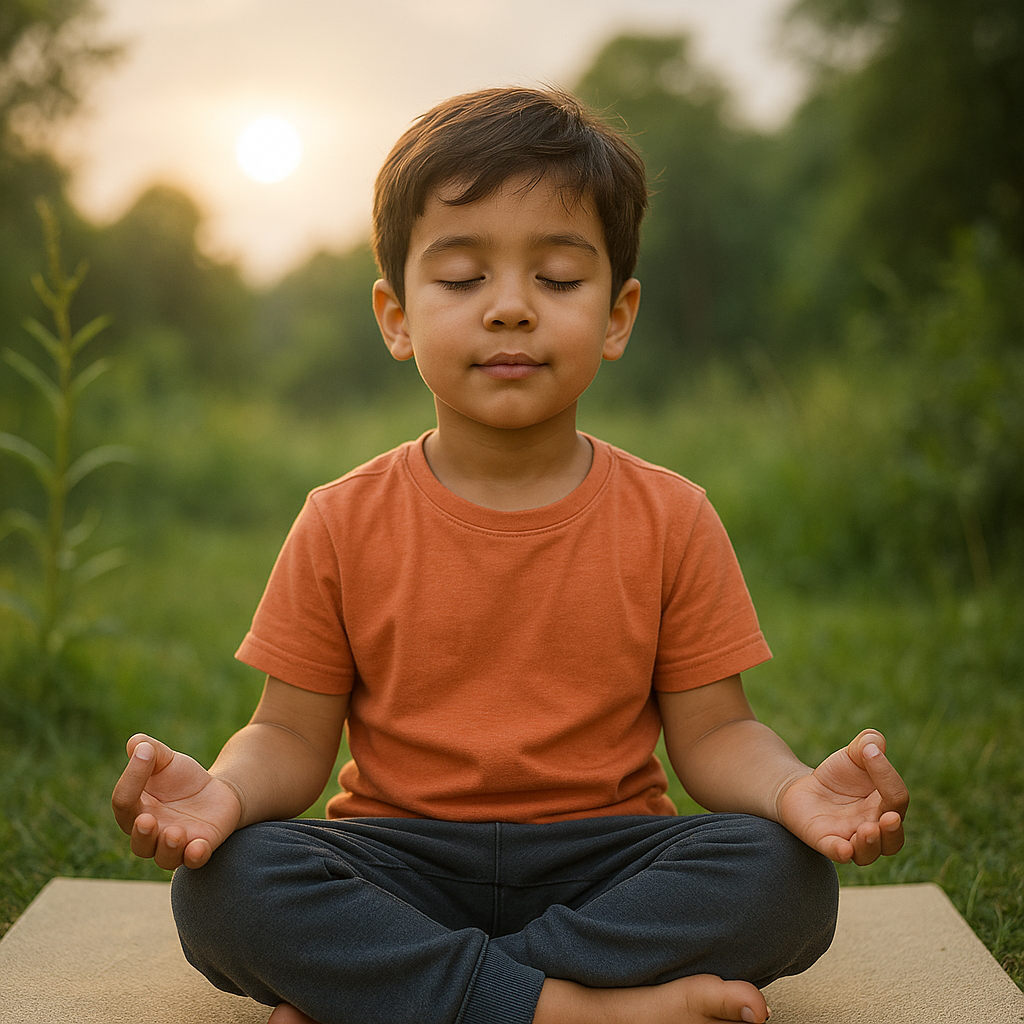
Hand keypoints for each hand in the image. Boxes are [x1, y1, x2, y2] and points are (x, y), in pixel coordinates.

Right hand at [111, 734, 242, 869]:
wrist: (217, 792)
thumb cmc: (183, 778)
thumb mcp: (168, 759)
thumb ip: (150, 750)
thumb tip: (136, 743)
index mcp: (136, 810)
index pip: (123, 802)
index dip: (131, 778)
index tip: (144, 754)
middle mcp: (152, 833)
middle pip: (139, 843)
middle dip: (142, 835)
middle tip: (147, 821)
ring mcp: (176, 844)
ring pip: (165, 858)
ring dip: (168, 848)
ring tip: (176, 832)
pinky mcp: (201, 847)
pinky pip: (194, 860)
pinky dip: (195, 856)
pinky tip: (198, 846)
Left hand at [778, 729, 908, 864]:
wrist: (806, 787)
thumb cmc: (838, 774)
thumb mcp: (854, 753)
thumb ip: (868, 743)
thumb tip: (874, 744)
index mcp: (887, 805)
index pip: (896, 798)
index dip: (886, 775)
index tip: (869, 752)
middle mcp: (875, 828)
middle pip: (894, 840)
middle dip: (893, 831)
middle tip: (889, 819)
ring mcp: (850, 838)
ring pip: (868, 853)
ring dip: (871, 844)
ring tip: (867, 830)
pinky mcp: (826, 841)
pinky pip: (836, 853)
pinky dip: (841, 853)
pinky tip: (844, 849)